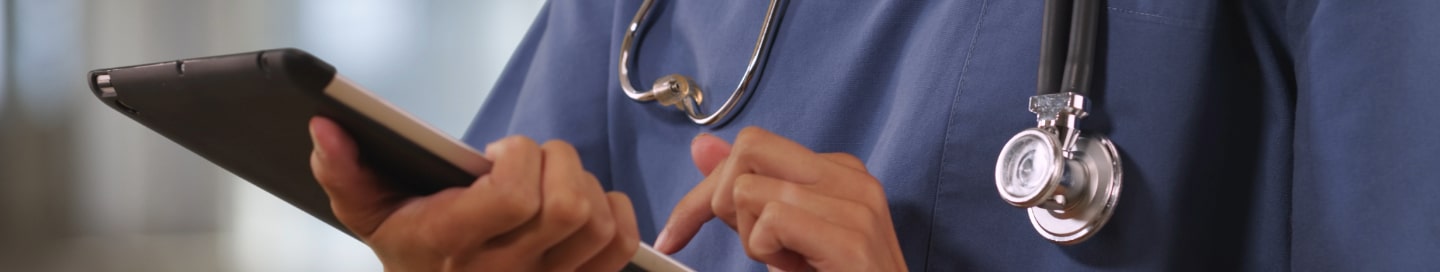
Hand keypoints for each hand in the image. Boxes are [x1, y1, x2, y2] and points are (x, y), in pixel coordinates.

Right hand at [308, 117, 638, 270]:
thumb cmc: (411, 249)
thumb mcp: (367, 213)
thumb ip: (342, 173)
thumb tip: (327, 129)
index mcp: (453, 246)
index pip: (514, 196)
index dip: (518, 157)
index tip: (494, 154)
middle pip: (569, 206)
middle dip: (557, 161)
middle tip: (528, 161)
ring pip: (598, 223)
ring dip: (585, 185)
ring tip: (550, 183)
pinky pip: (619, 246)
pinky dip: (614, 212)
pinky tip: (583, 203)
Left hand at [655, 127, 906, 271]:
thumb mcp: (782, 235)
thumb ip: (747, 190)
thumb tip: (701, 146)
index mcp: (839, 170)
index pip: (752, 145)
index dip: (706, 191)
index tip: (677, 232)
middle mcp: (853, 177)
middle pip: (748, 149)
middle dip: (721, 202)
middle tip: (751, 246)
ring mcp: (857, 205)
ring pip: (751, 189)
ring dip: (750, 239)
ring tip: (785, 262)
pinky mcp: (851, 238)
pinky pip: (772, 219)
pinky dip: (765, 252)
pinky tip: (793, 269)